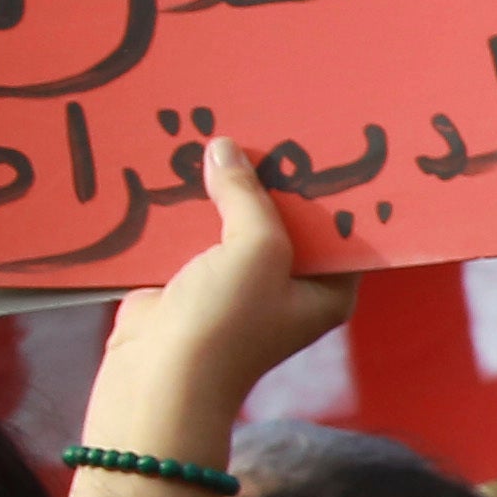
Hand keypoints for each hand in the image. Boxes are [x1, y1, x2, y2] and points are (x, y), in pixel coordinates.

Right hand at [99, 135, 353, 432]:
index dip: (330, 182)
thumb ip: (248, 195)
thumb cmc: (226, 323)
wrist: (156, 382)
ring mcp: (238, 284)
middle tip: (265, 114)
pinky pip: (193, 233)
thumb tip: (225, 148)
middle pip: (284, 217)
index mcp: (328, 288)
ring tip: (217, 125)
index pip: (340, 225)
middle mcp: (289, 285)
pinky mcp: (192, 281)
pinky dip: (184, 206)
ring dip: (221, 186)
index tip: (321, 131)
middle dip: (269, 176)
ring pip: (233, 222)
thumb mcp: (256, 249)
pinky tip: (175, 161)